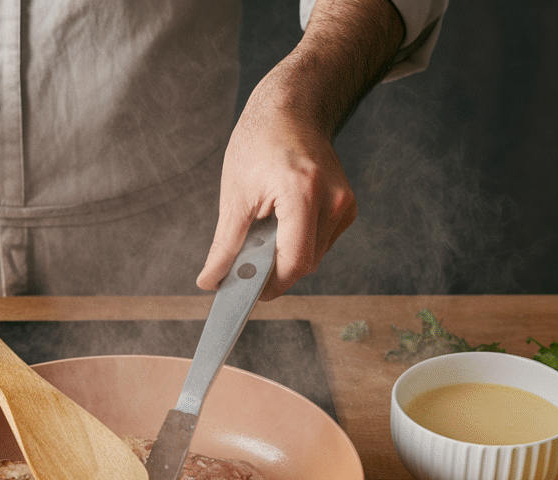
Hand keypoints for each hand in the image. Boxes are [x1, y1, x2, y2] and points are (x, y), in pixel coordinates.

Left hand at [198, 101, 356, 299]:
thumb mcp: (234, 195)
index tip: (243, 292)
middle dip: (272, 272)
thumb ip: (225, 244)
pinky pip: (319, 243)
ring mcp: (345, 204)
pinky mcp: (347, 208)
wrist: (292, 108)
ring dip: (283, 258)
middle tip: (242, 265)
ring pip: (312, 256)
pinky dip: (296, 245)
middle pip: (304, 263)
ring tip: (260, 234)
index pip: (295, 262)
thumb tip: (210, 281)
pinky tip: (279, 225)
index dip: (269, 285)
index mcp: (303, 193)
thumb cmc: (259, 143)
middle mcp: (333, 200)